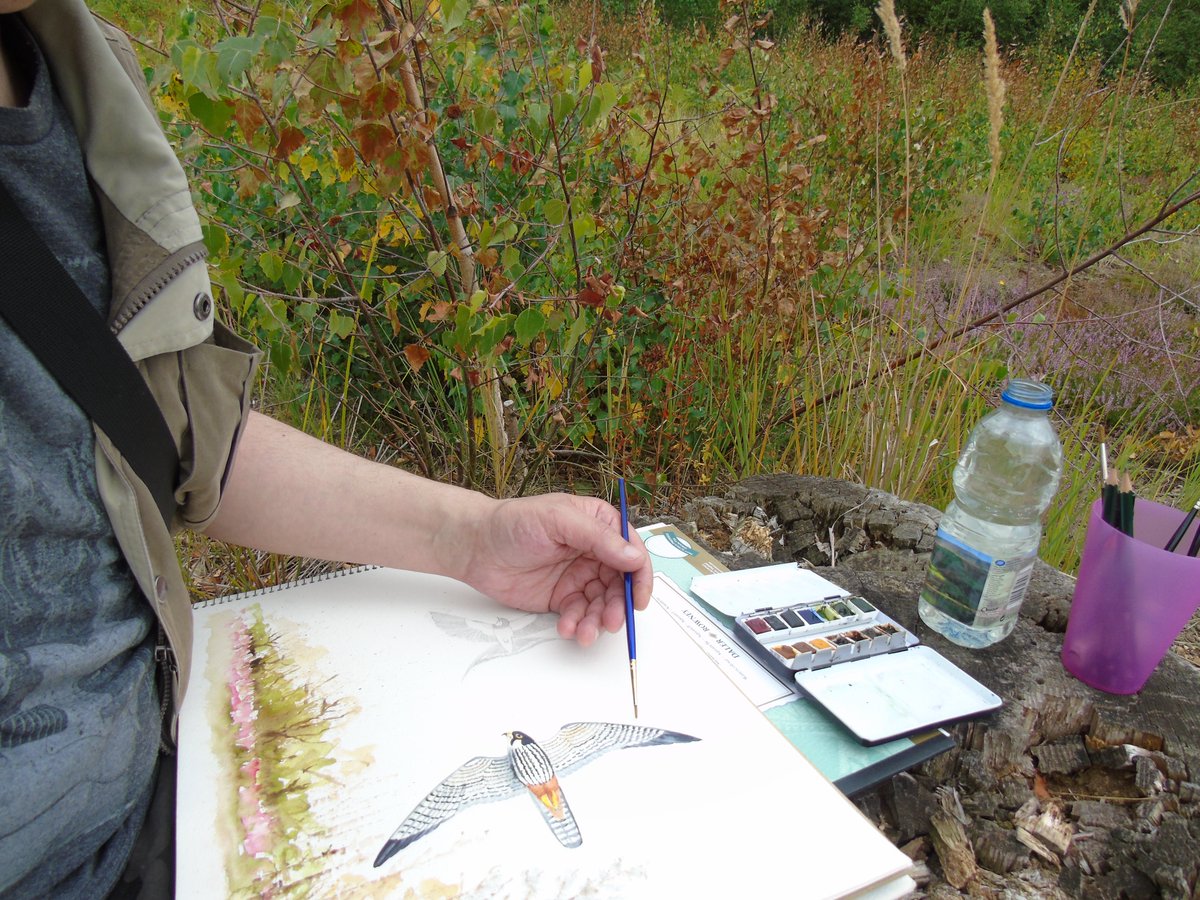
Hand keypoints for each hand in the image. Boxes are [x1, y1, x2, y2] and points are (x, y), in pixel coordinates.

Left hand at [458, 493, 652, 646]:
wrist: (476, 547)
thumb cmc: (514, 523)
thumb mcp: (559, 520)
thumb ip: (599, 538)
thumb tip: (634, 558)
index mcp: (599, 525)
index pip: (632, 551)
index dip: (640, 576)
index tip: (639, 598)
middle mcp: (594, 551)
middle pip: (620, 584)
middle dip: (617, 605)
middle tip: (610, 622)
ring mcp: (579, 576)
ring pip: (602, 604)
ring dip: (597, 621)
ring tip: (584, 633)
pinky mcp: (562, 598)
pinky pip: (579, 615)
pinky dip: (577, 625)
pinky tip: (566, 628)